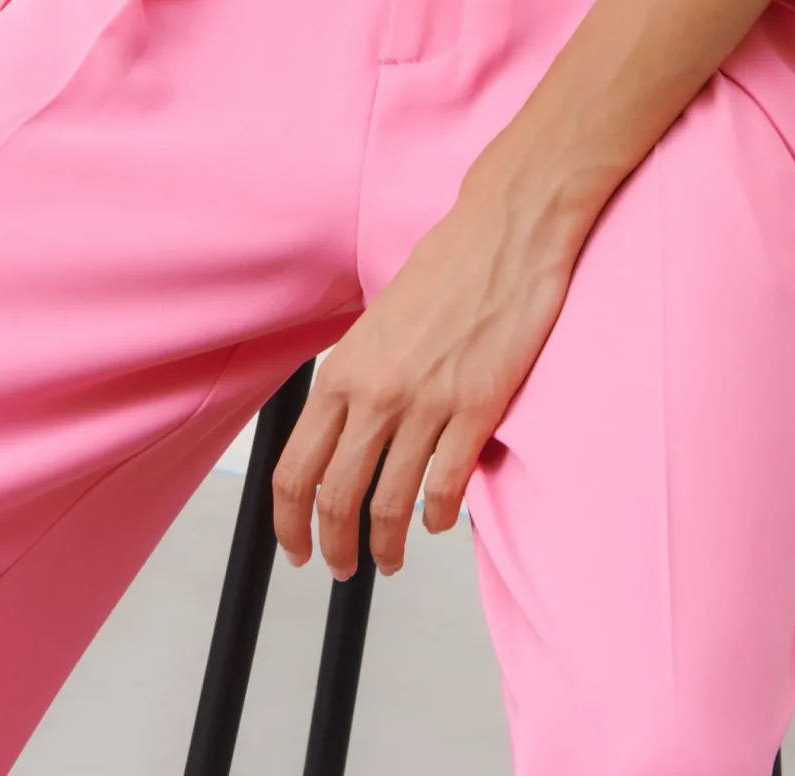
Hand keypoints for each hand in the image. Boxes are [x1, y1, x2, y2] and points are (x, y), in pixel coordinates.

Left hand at [271, 159, 583, 577]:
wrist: (506, 229)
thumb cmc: (448, 266)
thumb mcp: (377, 321)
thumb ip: (358, 378)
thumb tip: (347, 432)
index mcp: (344, 369)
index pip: (295, 470)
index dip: (288, 524)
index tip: (295, 547)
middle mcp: (377, 392)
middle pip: (336, 499)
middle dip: (334, 547)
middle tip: (341, 566)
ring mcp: (428, 402)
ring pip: (391, 505)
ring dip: (386, 545)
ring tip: (391, 557)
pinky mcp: (478, 407)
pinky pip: (448, 487)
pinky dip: (440, 516)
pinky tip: (439, 520)